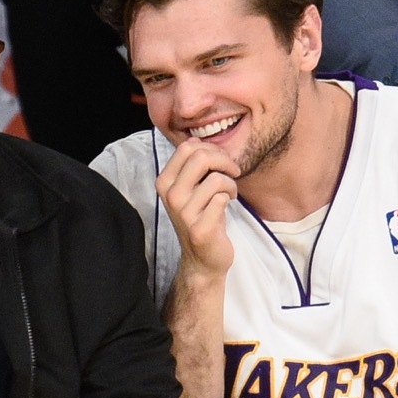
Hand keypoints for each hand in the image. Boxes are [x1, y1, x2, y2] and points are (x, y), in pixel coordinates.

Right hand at [155, 138, 240, 279]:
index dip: (211, 148)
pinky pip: (222, 199)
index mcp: (164, 182)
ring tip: (230, 194)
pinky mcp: (200, 229)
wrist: (203, 258)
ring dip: (231, 184)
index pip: (187, 148)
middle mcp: (170, 196)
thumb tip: (197, 139)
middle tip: (233, 172)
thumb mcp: (189, 188)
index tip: (222, 160)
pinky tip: (227, 206)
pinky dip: (230, 199)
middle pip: (201, 158)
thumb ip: (191, 165)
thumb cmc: (200, 217)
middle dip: (224, 161)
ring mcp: (183, 214)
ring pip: (217, 179)